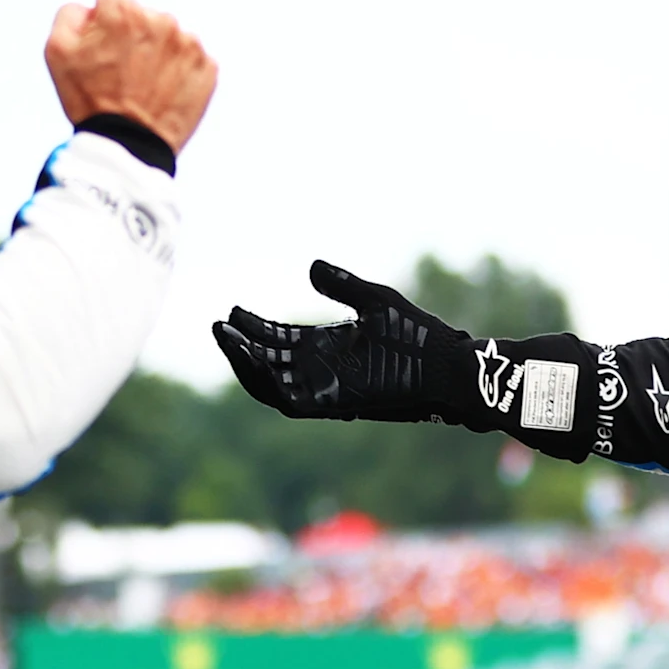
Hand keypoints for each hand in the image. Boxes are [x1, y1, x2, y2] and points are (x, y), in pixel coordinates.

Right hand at [44, 0, 215, 152]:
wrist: (128, 146)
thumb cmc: (88, 100)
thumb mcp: (57, 52)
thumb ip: (70, 14)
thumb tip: (92, 8)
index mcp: (124, 10)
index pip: (112, 1)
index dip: (103, 27)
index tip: (103, 53)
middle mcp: (161, 19)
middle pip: (143, 17)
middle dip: (133, 37)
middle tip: (123, 72)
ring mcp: (188, 44)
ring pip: (168, 37)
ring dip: (157, 53)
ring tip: (144, 84)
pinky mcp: (208, 67)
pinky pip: (190, 60)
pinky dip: (179, 72)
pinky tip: (164, 92)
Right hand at [217, 263, 479, 424]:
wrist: (449, 366)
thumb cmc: (421, 337)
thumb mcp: (377, 301)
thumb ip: (344, 286)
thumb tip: (311, 266)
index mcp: (329, 346)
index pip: (280, 339)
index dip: (255, 328)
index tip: (233, 312)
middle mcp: (323, 369)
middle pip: (268, 362)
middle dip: (241, 347)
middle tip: (219, 326)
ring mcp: (327, 387)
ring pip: (272, 384)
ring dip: (246, 365)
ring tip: (228, 339)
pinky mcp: (336, 402)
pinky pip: (291, 401)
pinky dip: (268, 384)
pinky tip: (255, 360)